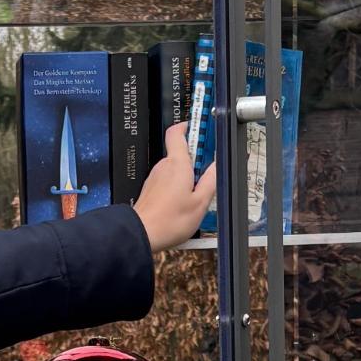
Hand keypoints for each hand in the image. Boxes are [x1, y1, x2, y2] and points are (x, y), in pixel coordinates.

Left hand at [134, 122, 216, 252]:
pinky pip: (167, 180)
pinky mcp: (151, 189)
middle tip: (209, 172)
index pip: (177, 133)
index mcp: (177, 164)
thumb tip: (219, 165)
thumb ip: (211, 180)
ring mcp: (155, 177)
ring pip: (175, 168)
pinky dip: (177, 186)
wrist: (141, 234)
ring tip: (197, 194)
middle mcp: (164, 166)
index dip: (188, 126)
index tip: (200, 128)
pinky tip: (183, 203)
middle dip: (196, 159)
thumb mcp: (200, 202)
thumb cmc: (169, 220)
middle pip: (180, 152)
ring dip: (187, 175)